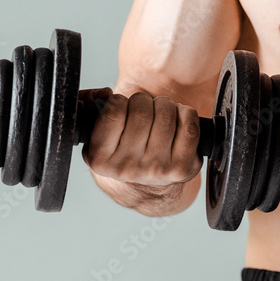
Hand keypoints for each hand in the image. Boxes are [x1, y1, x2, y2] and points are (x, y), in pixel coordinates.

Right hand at [79, 88, 202, 186]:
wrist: (145, 187)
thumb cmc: (122, 148)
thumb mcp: (98, 134)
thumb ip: (90, 106)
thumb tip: (104, 93)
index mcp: (100, 159)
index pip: (114, 110)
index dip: (120, 101)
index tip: (123, 107)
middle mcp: (127, 168)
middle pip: (142, 111)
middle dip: (145, 101)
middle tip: (144, 109)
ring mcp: (156, 169)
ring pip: (166, 115)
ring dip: (165, 106)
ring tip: (160, 114)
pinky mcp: (181, 168)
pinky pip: (189, 127)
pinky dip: (186, 114)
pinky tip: (178, 120)